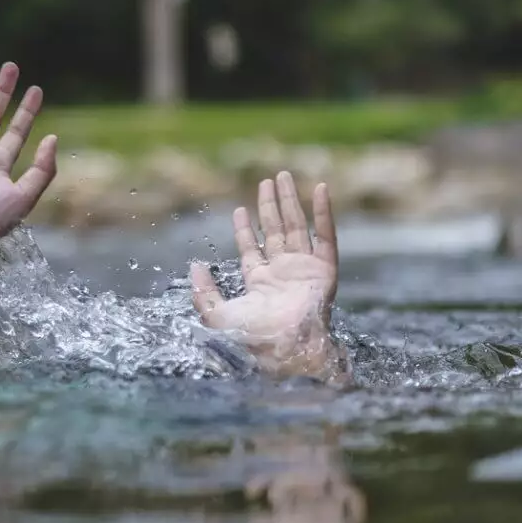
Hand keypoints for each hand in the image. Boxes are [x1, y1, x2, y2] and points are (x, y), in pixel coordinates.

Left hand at [191, 172, 347, 380]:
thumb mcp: (217, 315)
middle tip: (267, 182)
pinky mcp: (324, 269)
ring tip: (282, 177)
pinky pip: (326, 235)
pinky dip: (324, 212)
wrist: (286, 346)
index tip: (239, 209)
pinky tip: (319, 189)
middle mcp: (283, 273)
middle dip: (270, 206)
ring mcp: (304, 269)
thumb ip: (203, 291)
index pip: (252, 249)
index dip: (245, 228)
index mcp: (260, 283)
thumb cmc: (252, 336)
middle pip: (275, 231)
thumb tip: (196, 266)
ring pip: (297, 226)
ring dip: (291, 201)